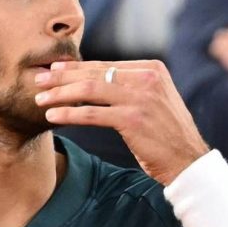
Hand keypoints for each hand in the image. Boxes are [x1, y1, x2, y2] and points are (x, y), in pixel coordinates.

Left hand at [34, 59, 209, 185]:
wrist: (188, 161)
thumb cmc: (166, 134)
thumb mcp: (154, 100)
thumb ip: (131, 87)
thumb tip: (95, 80)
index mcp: (152, 69)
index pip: (105, 65)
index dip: (76, 67)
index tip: (54, 69)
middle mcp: (147, 78)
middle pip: (94, 74)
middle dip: (62, 77)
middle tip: (39, 80)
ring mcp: (140, 98)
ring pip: (89, 91)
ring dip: (60, 94)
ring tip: (41, 100)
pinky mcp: (132, 119)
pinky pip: (91, 114)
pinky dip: (69, 114)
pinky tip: (53, 117)